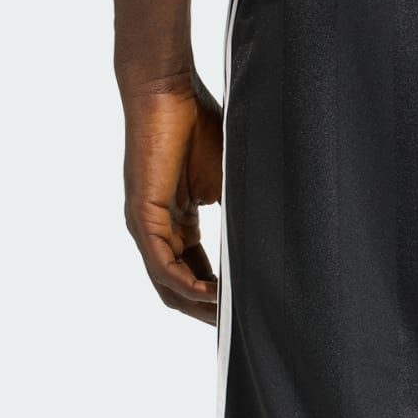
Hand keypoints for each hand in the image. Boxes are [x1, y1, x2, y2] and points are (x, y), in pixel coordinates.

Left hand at [121, 78, 223, 324]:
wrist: (168, 89)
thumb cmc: (198, 122)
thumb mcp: (229, 180)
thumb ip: (242, 213)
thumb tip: (276, 239)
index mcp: (176, 220)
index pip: (194, 271)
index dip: (218, 295)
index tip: (245, 310)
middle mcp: (156, 228)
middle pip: (178, 287)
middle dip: (208, 311)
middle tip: (238, 329)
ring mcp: (146, 224)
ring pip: (168, 283)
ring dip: (198, 305)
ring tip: (229, 319)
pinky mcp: (141, 215)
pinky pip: (161, 265)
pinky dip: (184, 285)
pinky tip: (211, 296)